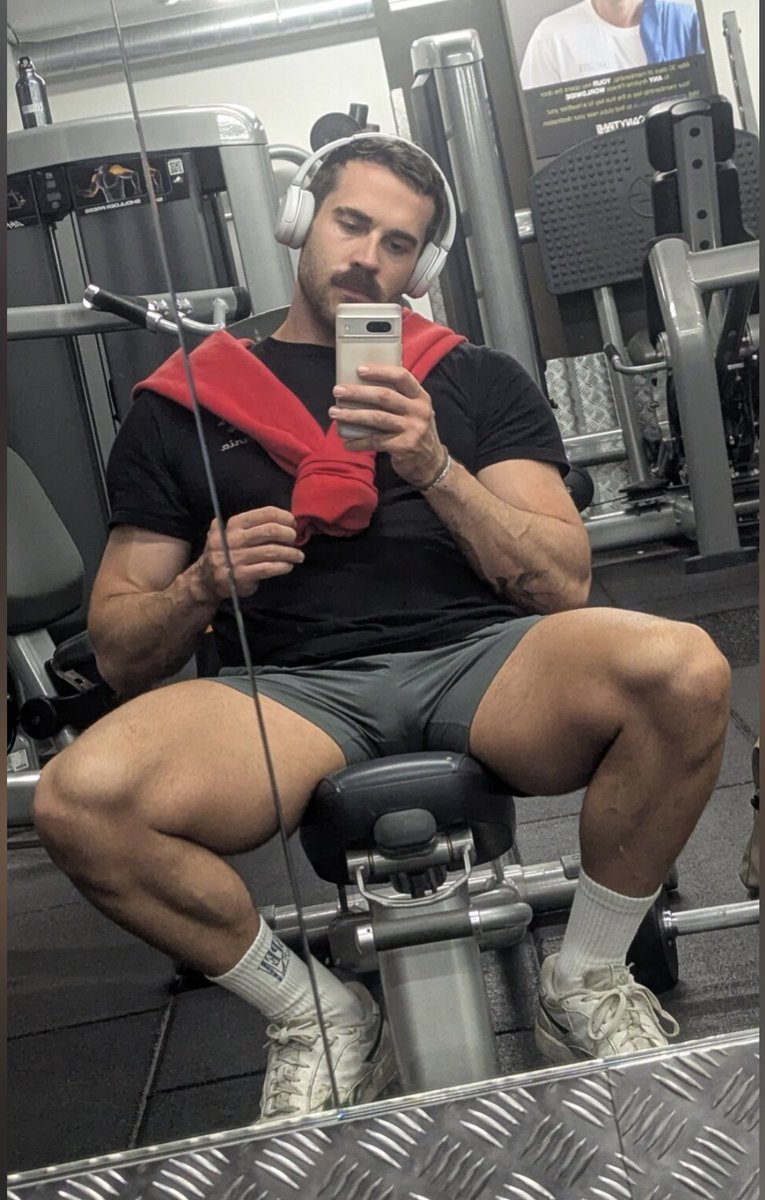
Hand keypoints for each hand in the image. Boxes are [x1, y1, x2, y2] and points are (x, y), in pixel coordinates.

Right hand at [194, 507, 303, 601]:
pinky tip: (288, 566)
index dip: (284, 517)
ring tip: (298, 556)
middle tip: (295, 540)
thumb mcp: (228, 532)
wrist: (206, 580)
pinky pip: (268, 568)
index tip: (292, 524)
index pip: (266, 513)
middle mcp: (233, 539)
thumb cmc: (224, 552)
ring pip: (272, 551)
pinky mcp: (241, 575)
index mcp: (234, 524)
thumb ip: (249, 524)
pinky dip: (282, 567)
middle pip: (271, 531)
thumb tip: (281, 517)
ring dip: (291, 553)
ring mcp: (236, 558)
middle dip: (289, 535)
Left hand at [329, 363, 445, 488]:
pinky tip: (346, 443)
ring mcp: (412, 429)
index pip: (402, 376)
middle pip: (384, 396)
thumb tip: (362, 387)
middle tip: (337, 391)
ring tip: (334, 413)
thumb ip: (399, 399)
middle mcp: (418, 411)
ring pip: (377, 418)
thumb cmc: (415, 432)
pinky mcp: (404, 446)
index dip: (380, 371)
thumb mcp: (415, 411)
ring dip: (352, 415)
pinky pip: (375, 441)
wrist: (431, 463)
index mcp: (420, 397)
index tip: (359, 369)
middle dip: (358, 392)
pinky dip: (358, 442)